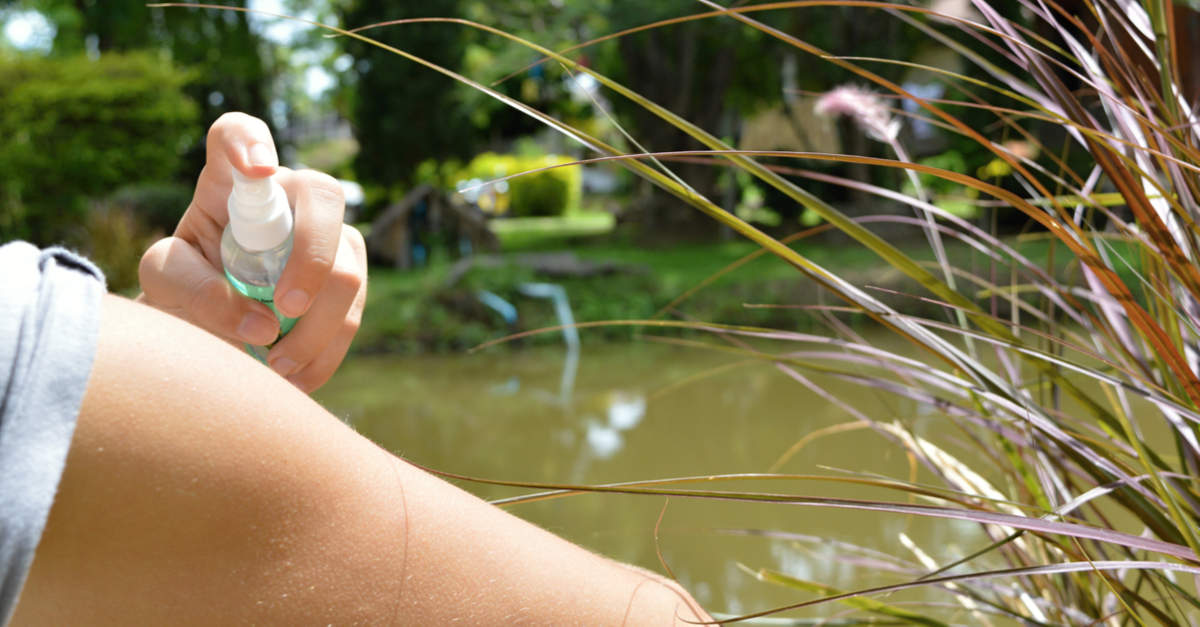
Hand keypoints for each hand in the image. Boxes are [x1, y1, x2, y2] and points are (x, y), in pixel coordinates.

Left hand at [138, 112, 366, 392]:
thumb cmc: (182, 289)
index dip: (250, 141)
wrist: (207, 328)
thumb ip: (194, 292)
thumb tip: (262, 324)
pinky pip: (355, 313)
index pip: (237, 134)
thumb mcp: (164, 286)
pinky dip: (327, 353)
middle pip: (322, 196)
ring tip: (277, 367)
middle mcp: (286, 199)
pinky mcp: (347, 281)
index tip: (258, 172)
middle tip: (286, 307)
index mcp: (228, 184)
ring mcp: (326, 238)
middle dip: (313, 255)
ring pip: (348, 266)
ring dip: (319, 326)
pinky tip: (296, 377)